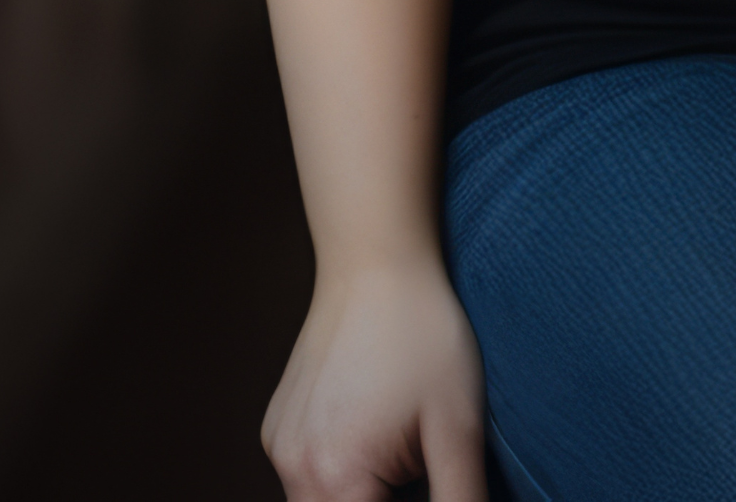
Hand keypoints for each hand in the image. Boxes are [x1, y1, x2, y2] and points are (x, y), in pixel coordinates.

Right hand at [263, 254, 486, 500]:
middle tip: (417, 459)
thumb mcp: (458, 428)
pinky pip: (306, 474)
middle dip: (384, 500)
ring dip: (359, 492)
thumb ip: (459, 500)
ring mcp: (279, 448)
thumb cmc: (421, 334)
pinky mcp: (275, 428)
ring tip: (398, 437)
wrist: (375, 258)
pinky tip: (372, 421)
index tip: (430, 475)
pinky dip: (338, 470)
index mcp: (336, 479)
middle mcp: (294, 470)